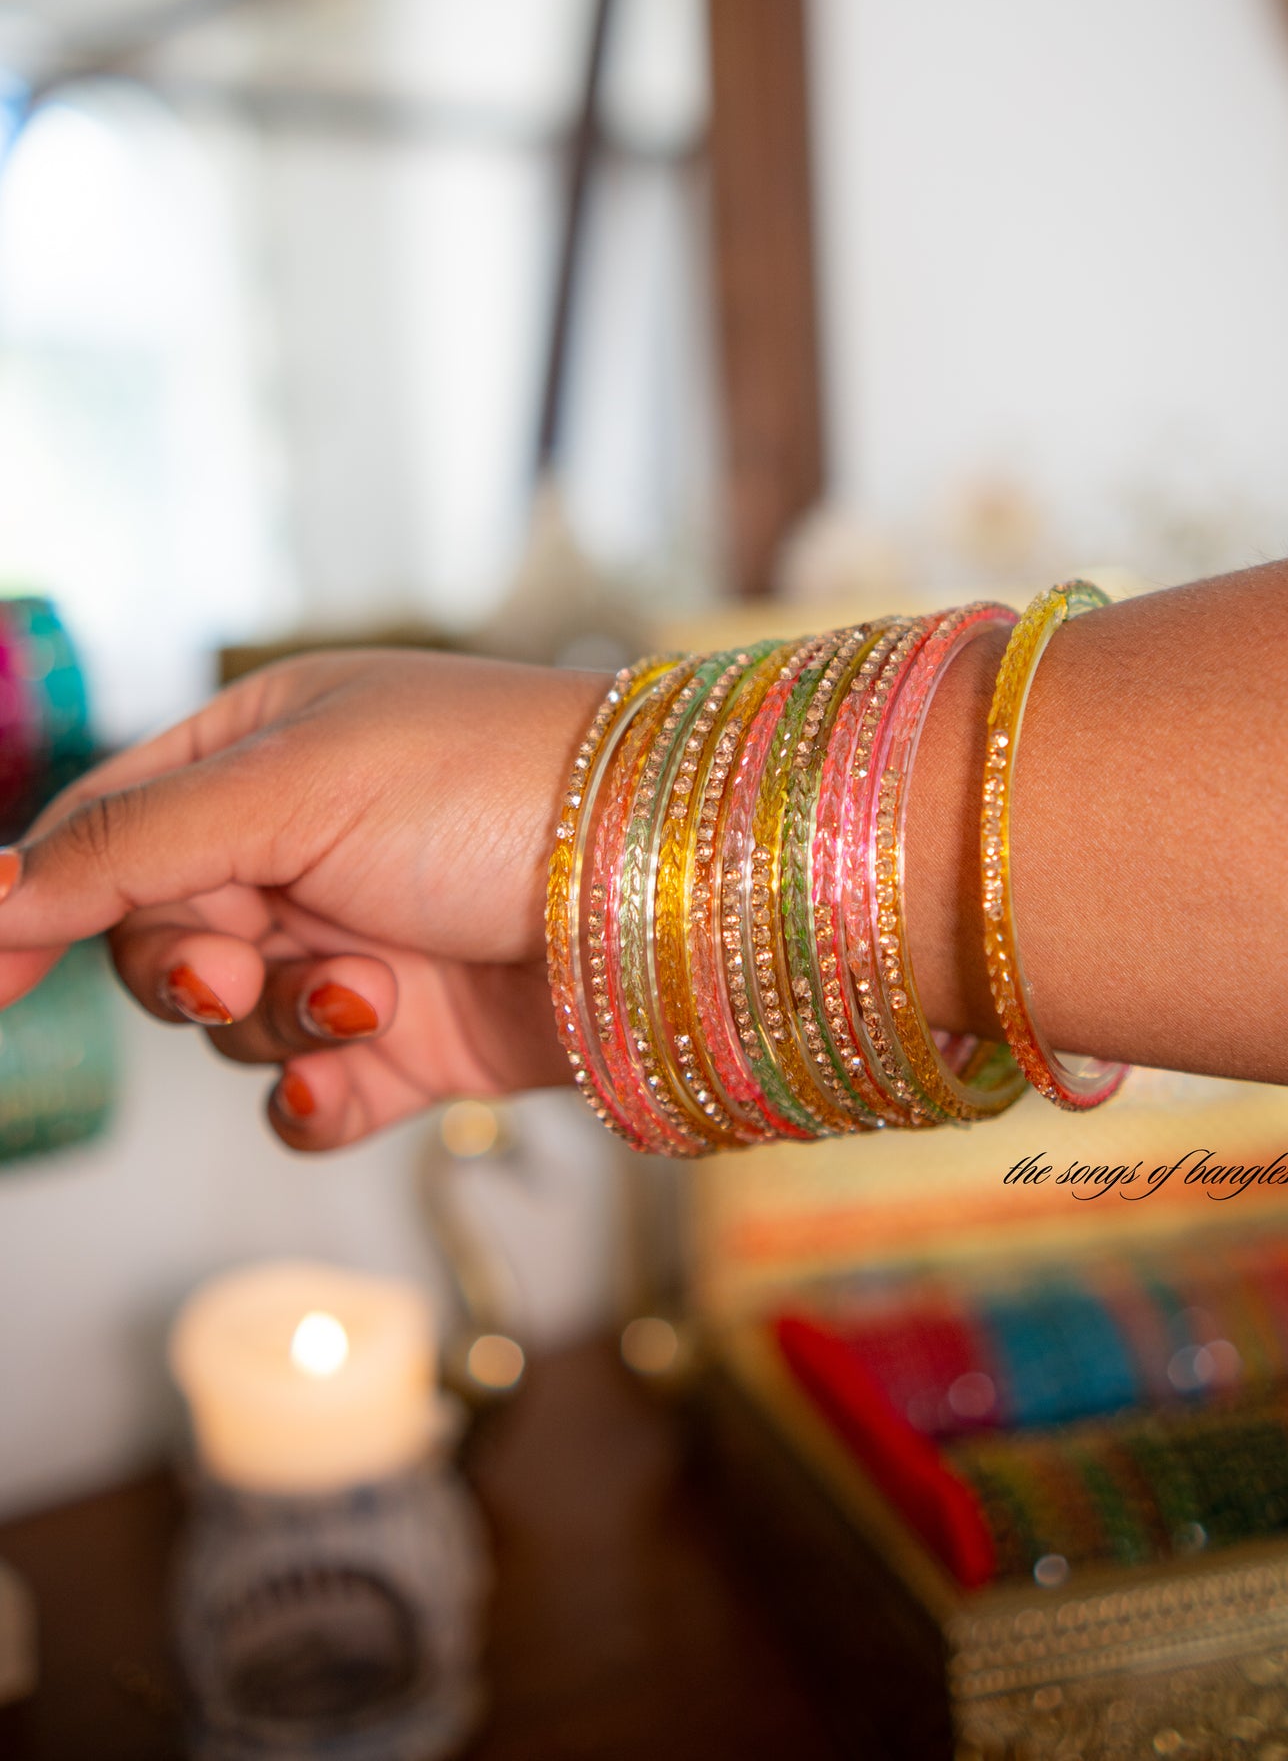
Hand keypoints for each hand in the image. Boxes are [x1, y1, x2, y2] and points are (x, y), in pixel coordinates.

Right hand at [0, 651, 602, 1149]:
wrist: (665, 881)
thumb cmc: (491, 786)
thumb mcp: (287, 788)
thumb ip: (126, 847)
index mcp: (264, 750)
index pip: (107, 829)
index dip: (41, 901)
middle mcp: (304, 845)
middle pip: (155, 937)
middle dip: (184, 965)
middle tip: (232, 962)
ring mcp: (358, 943)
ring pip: (230, 1027)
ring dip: (277, 1024)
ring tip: (366, 995)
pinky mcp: (413, 1040)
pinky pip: (306, 1097)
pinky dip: (316, 1098)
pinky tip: (352, 1081)